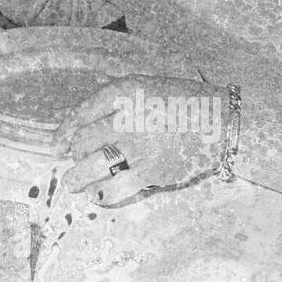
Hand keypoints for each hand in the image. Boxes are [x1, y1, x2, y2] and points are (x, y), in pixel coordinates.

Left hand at [55, 75, 227, 206]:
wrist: (224, 121)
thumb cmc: (184, 102)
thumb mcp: (146, 87)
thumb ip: (114, 101)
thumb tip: (80, 123)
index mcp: (125, 93)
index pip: (80, 114)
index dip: (63, 132)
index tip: (57, 145)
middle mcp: (127, 118)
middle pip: (82, 142)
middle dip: (72, 156)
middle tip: (72, 164)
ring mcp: (138, 147)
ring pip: (91, 168)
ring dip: (78, 179)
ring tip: (76, 184)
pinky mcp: (152, 172)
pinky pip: (115, 188)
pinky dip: (102, 194)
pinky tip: (99, 195)